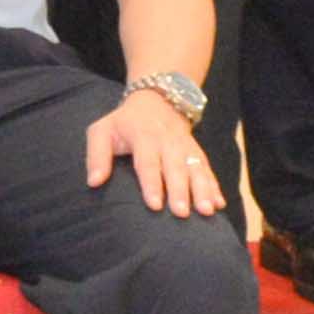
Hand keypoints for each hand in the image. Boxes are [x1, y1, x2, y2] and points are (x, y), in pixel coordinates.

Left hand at [85, 88, 223, 219]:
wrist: (157, 100)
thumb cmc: (123, 123)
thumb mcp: (102, 131)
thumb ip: (96, 156)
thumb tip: (93, 182)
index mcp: (143, 136)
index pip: (147, 162)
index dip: (151, 183)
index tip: (154, 205)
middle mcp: (168, 142)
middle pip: (175, 168)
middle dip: (180, 191)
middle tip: (182, 213)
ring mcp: (185, 146)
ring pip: (196, 169)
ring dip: (203, 190)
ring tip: (207, 211)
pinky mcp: (197, 152)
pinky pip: (207, 169)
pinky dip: (215, 186)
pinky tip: (220, 204)